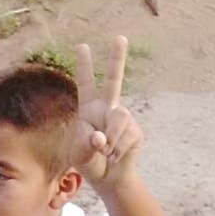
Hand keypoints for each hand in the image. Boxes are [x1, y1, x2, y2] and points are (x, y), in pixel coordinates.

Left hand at [71, 37, 144, 186]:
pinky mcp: (135, 130)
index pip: (86, 85)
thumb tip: (101, 137)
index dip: (85, 67)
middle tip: (120, 37)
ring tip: (106, 153)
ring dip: (111, 138)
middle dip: (117, 59)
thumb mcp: (79, 156)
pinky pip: (127, 134)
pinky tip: (115, 156)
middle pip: (114, 80)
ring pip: (119, 117)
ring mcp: (123, 118)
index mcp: (88, 110)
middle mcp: (107, 109)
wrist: (108, 178)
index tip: (83, 46)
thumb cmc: (89, 164)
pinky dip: (118, 149)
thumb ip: (86, 145)